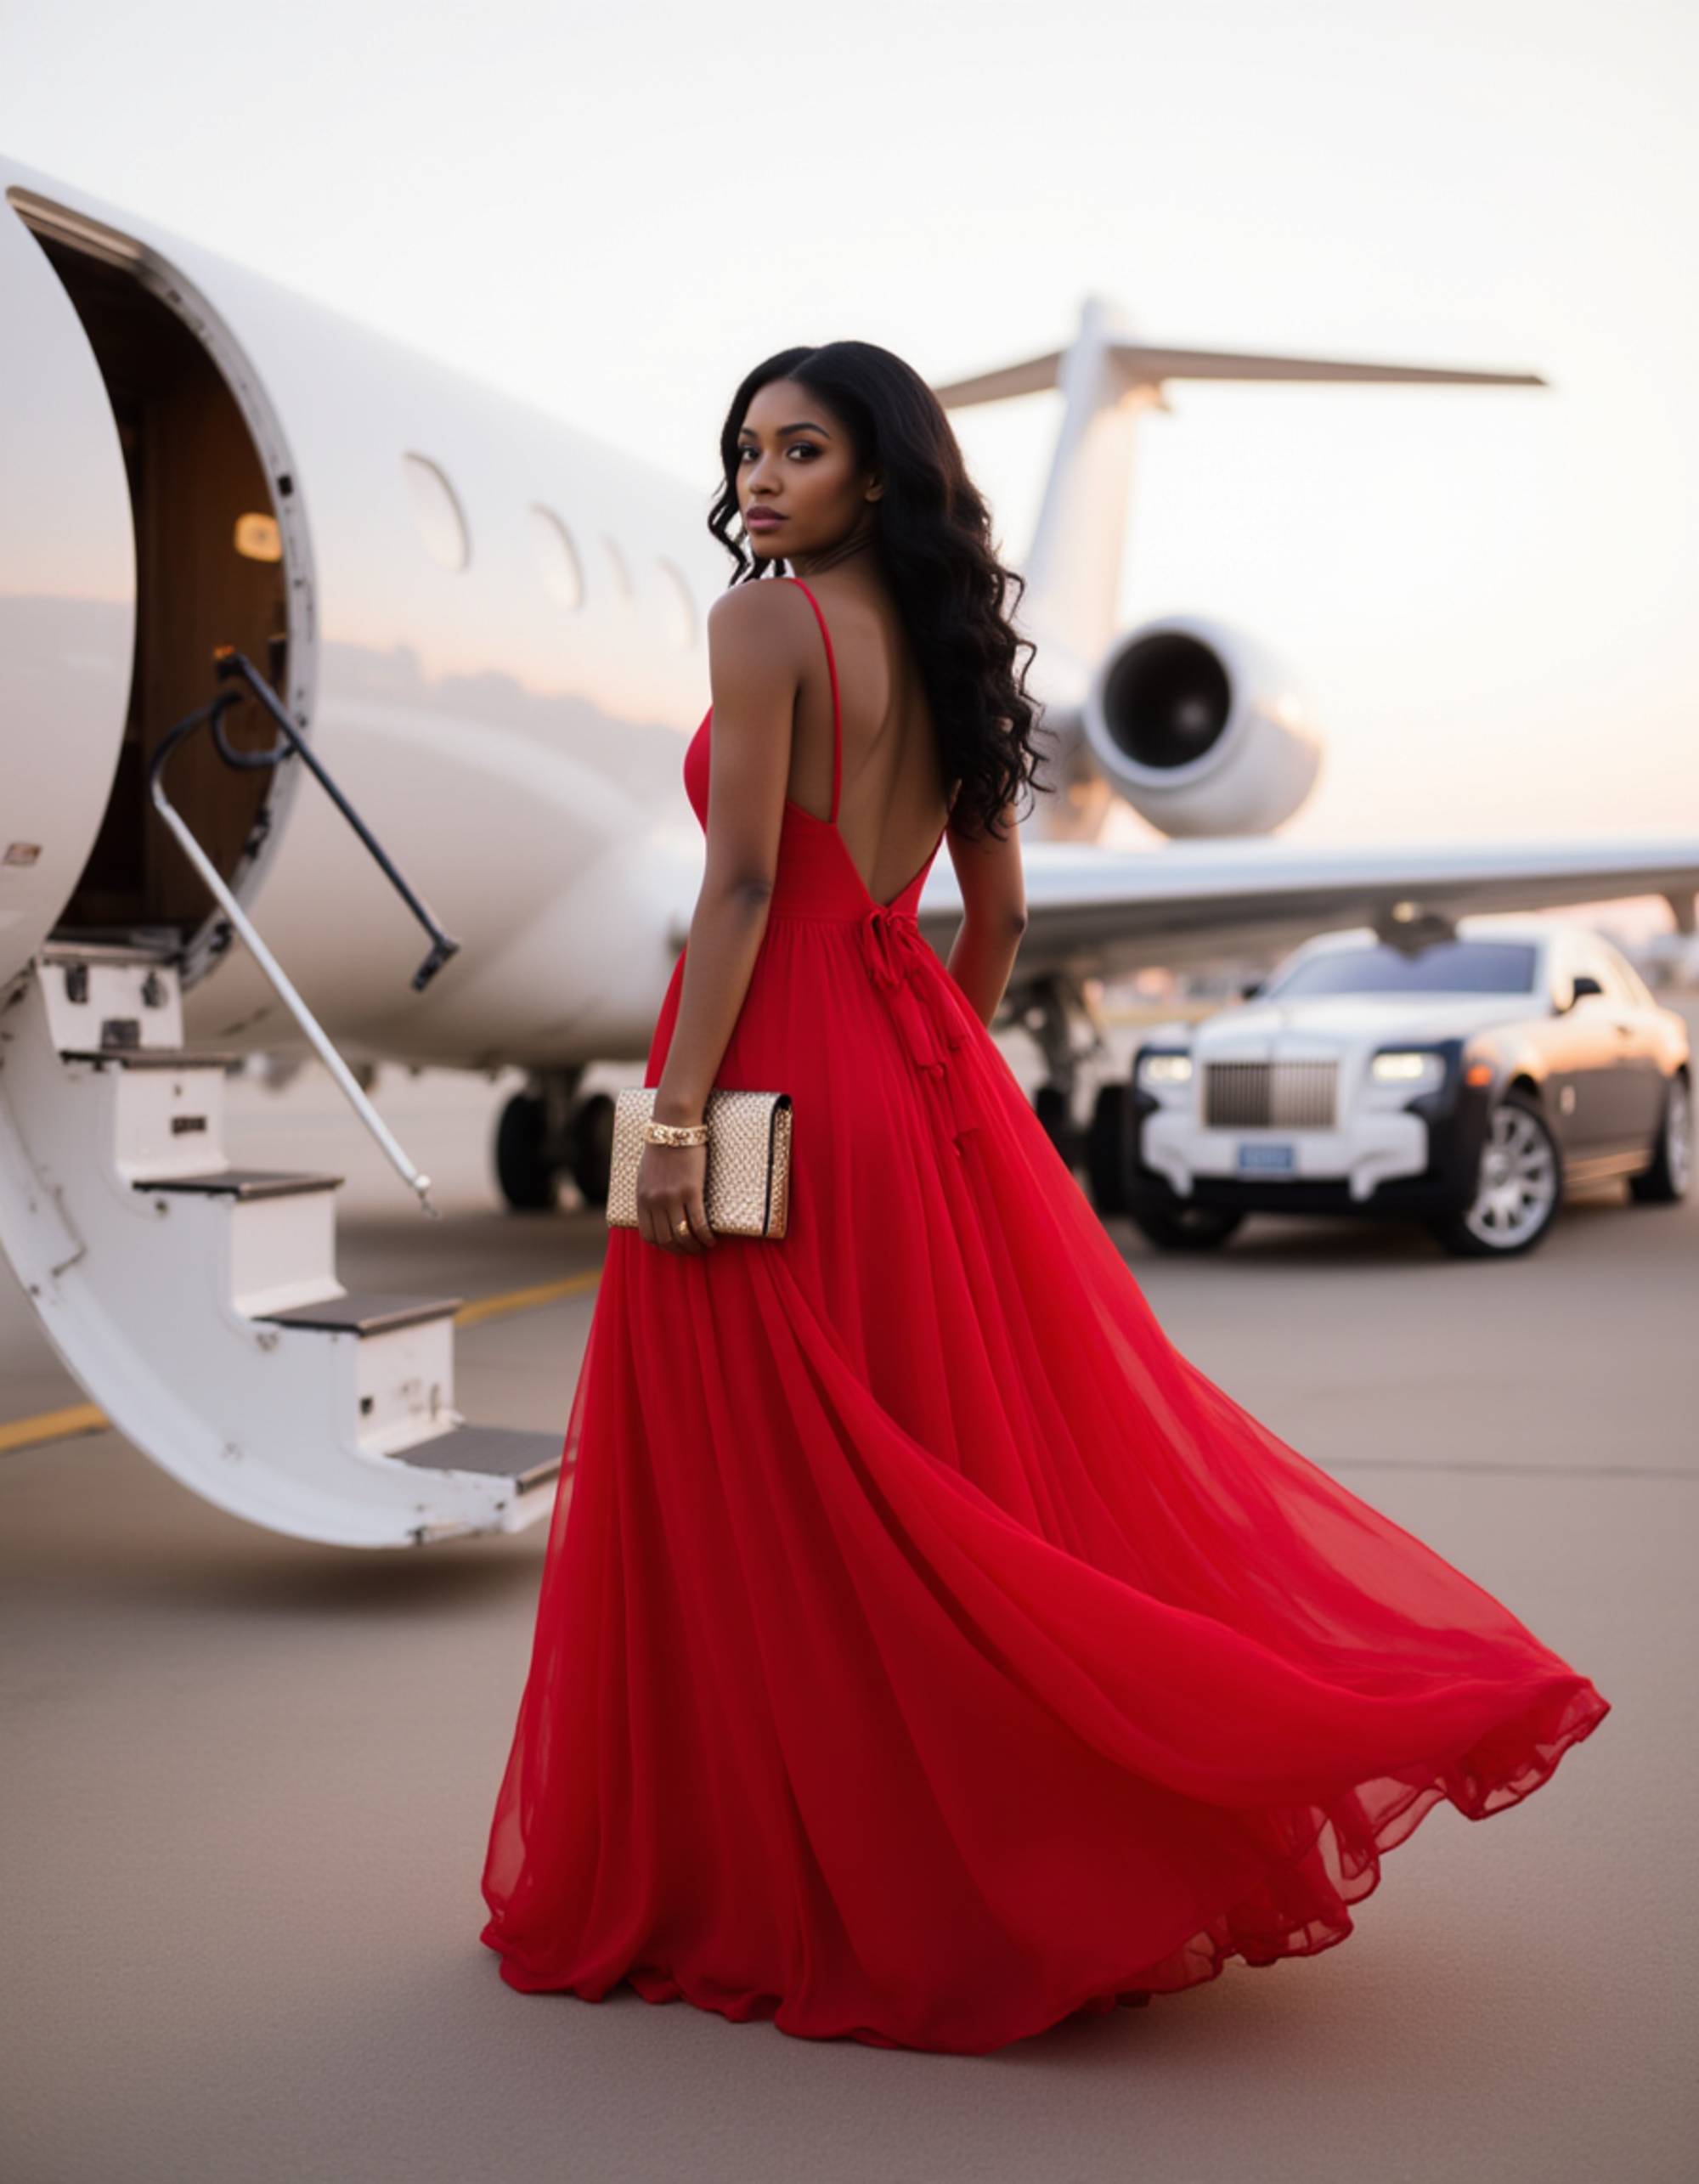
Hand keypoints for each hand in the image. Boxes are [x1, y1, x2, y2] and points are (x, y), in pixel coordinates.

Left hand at [635, 1138, 716, 1254]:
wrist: (674, 1126)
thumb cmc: (662, 1147)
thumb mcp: (645, 1174)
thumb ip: (648, 1194)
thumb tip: (655, 1210)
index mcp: (642, 1198)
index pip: (648, 1235)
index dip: (663, 1247)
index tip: (675, 1247)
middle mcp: (655, 1201)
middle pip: (666, 1239)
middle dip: (680, 1251)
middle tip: (692, 1251)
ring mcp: (672, 1197)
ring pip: (682, 1235)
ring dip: (694, 1247)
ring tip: (704, 1247)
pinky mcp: (691, 1191)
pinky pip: (698, 1223)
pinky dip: (705, 1236)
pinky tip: (712, 1239)